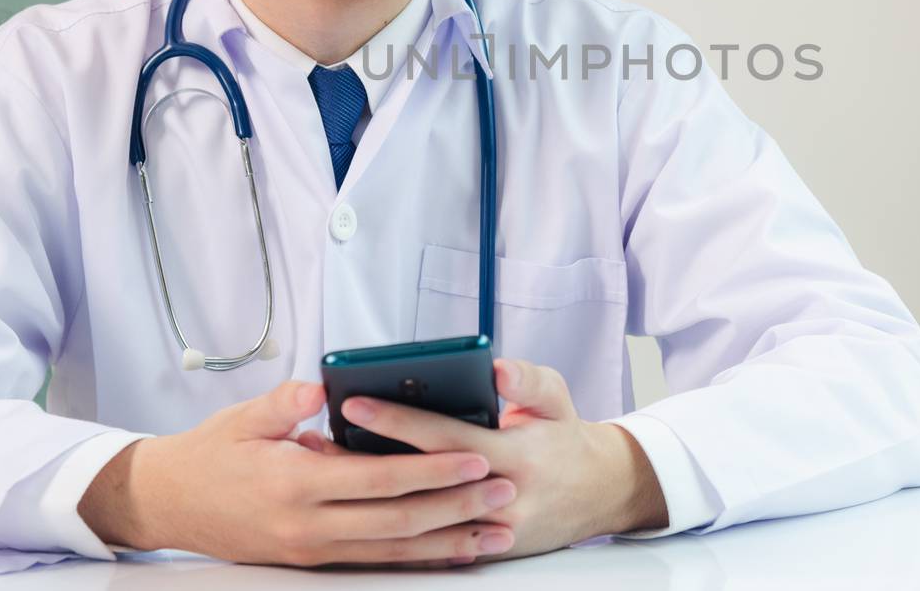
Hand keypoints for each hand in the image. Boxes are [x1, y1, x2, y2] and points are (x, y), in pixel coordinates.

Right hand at [77, 380, 518, 567]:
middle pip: (397, 522)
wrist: (167, 504)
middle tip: (503, 493)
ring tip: (495, 534)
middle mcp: (307, 525)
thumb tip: (319, 388)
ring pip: (393, 552)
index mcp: (293, 484)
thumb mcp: (243, 418)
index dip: (429, 471)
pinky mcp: (312, 560)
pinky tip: (450, 551)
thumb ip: (285, 404)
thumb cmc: (209, 454)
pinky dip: (417, 559)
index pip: (377, 479)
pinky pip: (374, 563)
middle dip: (456, 509)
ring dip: (448, 544)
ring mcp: (311, 549)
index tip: (473, 459)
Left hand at [338, 358, 668, 559]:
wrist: (599, 494)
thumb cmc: (566, 439)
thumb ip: (527, 381)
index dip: (399, 420)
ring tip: (327, 469)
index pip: (446, 437)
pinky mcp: (484, 550)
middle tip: (320, 440)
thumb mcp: (557, 398)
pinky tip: (358, 504)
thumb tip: (497, 370)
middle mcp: (502, 499)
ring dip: (371, 496)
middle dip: (368, 460)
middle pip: (422, 482)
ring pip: (419, 518)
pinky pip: (431, 542)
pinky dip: (390, 524)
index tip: (356, 403)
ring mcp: (491, 531)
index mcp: (517, 455)